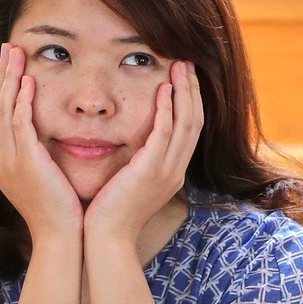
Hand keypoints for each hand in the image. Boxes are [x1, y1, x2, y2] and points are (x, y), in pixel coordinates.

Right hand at [0, 43, 83, 249]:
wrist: (61, 238)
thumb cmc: (60, 210)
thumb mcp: (43, 176)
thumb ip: (38, 152)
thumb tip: (43, 134)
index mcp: (0, 162)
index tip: (4, 62)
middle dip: (0, 75)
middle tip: (6, 46)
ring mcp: (8, 163)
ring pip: (2, 111)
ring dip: (8, 79)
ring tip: (15, 52)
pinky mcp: (25, 164)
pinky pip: (18, 126)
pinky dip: (20, 102)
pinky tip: (27, 82)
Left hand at [83, 60, 203, 253]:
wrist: (107, 240)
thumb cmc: (111, 215)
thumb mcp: (131, 185)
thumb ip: (138, 164)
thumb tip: (134, 148)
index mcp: (172, 173)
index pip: (190, 131)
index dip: (190, 102)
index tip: (184, 79)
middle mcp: (175, 171)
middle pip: (195, 122)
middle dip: (192, 90)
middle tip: (187, 63)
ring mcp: (166, 171)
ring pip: (186, 123)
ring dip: (183, 92)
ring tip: (179, 66)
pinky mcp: (150, 171)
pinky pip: (164, 133)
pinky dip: (166, 110)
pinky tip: (163, 90)